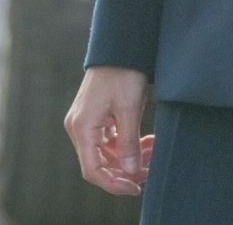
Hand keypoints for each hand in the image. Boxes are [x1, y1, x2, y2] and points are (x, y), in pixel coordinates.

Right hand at [66, 65, 151, 196]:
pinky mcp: (95, 118)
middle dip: (127, 169)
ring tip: (153, 150)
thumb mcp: (129, 109)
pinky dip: (127, 144)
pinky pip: (109, 141)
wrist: (119, 46)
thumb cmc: (122, 73)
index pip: (93, 170)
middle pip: (100, 164)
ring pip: (107, 153)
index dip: (114, 184)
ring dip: (130, 157)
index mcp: (82, 128)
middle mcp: (79, 128)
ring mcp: (86, 123)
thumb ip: (129, 144)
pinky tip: (146, 141)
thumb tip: (131, 172)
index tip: (136, 187)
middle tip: (151, 167)